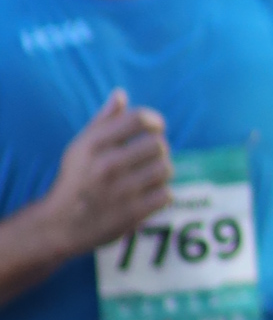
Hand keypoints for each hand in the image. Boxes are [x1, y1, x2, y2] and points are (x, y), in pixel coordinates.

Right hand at [43, 89, 171, 256]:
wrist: (58, 225)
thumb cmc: (74, 180)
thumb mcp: (80, 147)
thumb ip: (103, 120)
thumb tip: (121, 94)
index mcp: (94, 145)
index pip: (139, 119)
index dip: (155, 120)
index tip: (155, 128)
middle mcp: (106, 165)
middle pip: (158, 144)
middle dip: (158, 149)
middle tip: (149, 157)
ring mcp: (120, 191)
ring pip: (165, 169)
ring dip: (161, 172)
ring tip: (148, 176)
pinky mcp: (131, 214)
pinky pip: (166, 194)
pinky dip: (161, 195)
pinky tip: (149, 195)